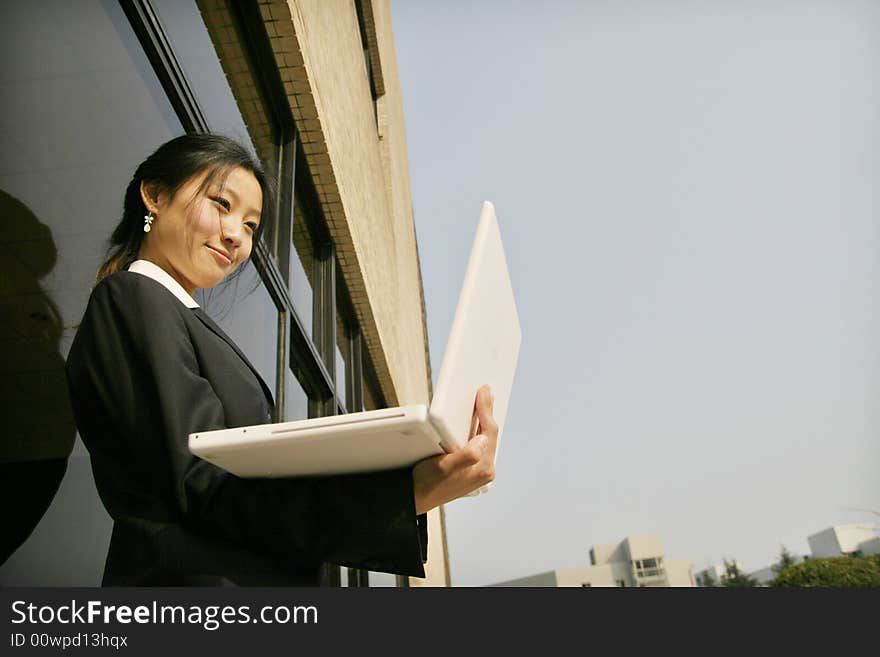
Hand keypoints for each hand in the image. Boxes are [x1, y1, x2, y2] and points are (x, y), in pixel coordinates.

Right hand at [412, 385, 497, 514]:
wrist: (415, 499)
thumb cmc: (426, 484)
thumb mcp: (443, 467)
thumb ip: (466, 455)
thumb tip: (482, 440)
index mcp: (483, 468)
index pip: (489, 432)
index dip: (486, 409)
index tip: (484, 392)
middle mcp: (485, 470)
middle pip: (490, 434)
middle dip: (487, 411)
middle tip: (486, 392)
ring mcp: (479, 470)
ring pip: (485, 438)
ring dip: (482, 420)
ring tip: (481, 403)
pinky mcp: (472, 469)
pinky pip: (479, 444)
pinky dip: (476, 429)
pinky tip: (472, 421)